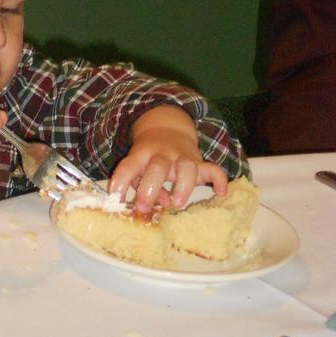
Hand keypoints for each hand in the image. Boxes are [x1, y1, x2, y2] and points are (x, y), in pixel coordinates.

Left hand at [109, 106, 227, 211]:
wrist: (167, 130)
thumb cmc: (148, 158)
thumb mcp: (138, 168)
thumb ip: (141, 185)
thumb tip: (157, 204)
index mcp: (142, 154)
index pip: (129, 165)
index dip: (121, 181)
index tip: (115, 199)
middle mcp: (162, 154)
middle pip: (158, 166)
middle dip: (150, 187)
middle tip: (143, 206)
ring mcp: (182, 157)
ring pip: (186, 166)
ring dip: (183, 185)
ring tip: (177, 203)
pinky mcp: (199, 162)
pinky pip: (213, 169)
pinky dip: (219, 180)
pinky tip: (220, 193)